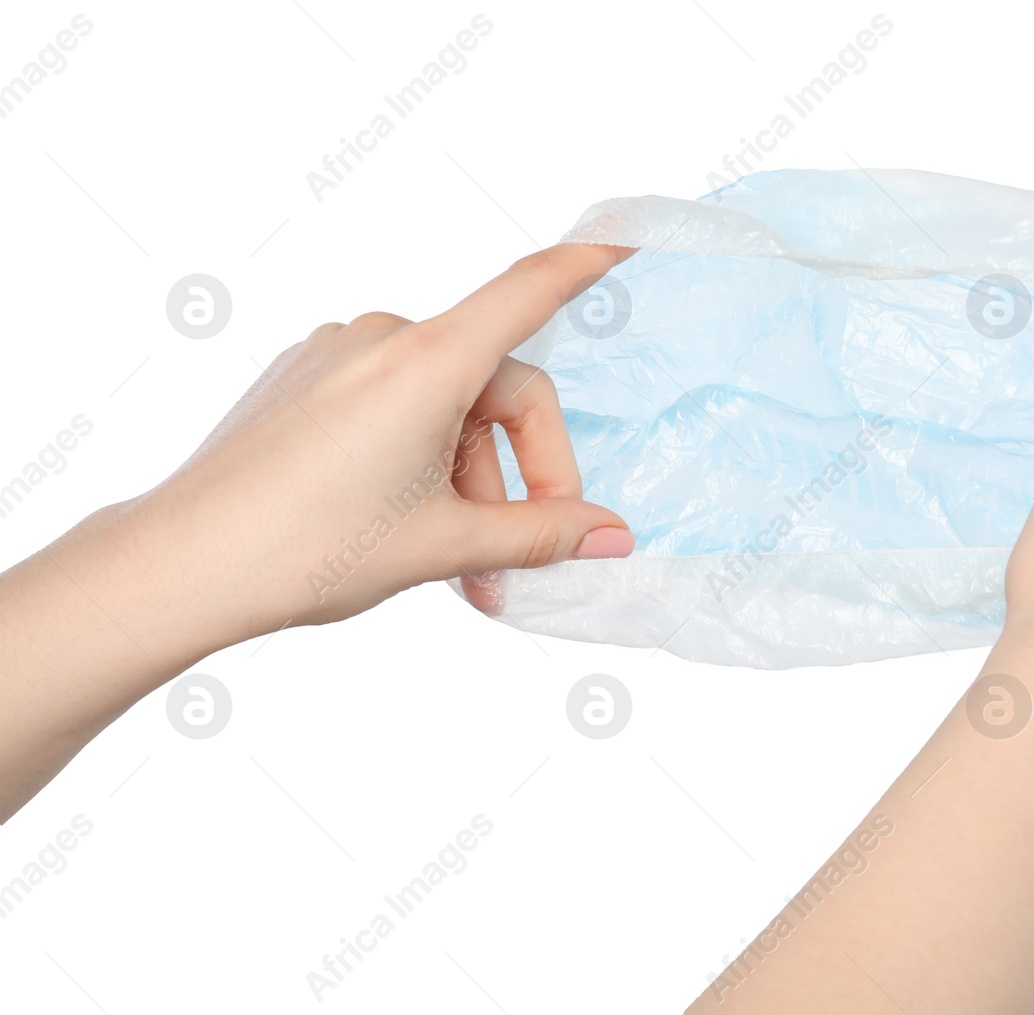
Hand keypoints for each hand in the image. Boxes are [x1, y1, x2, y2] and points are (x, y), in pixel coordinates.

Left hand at [0, 243, 638, 818]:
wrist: (182, 566)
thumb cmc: (307, 549)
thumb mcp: (444, 546)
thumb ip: (540, 535)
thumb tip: (613, 537)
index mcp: (427, 363)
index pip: (529, 291)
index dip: (586, 264)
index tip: (627, 242)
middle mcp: (384, 340)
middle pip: (497, 389)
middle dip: (521, 476)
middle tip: (518, 560)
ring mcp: (337, 355)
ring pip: (445, 407)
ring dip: (468, 483)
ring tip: (461, 571)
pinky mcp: (304, 380)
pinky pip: (392, 406)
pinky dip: (420, 462)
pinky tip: (406, 527)